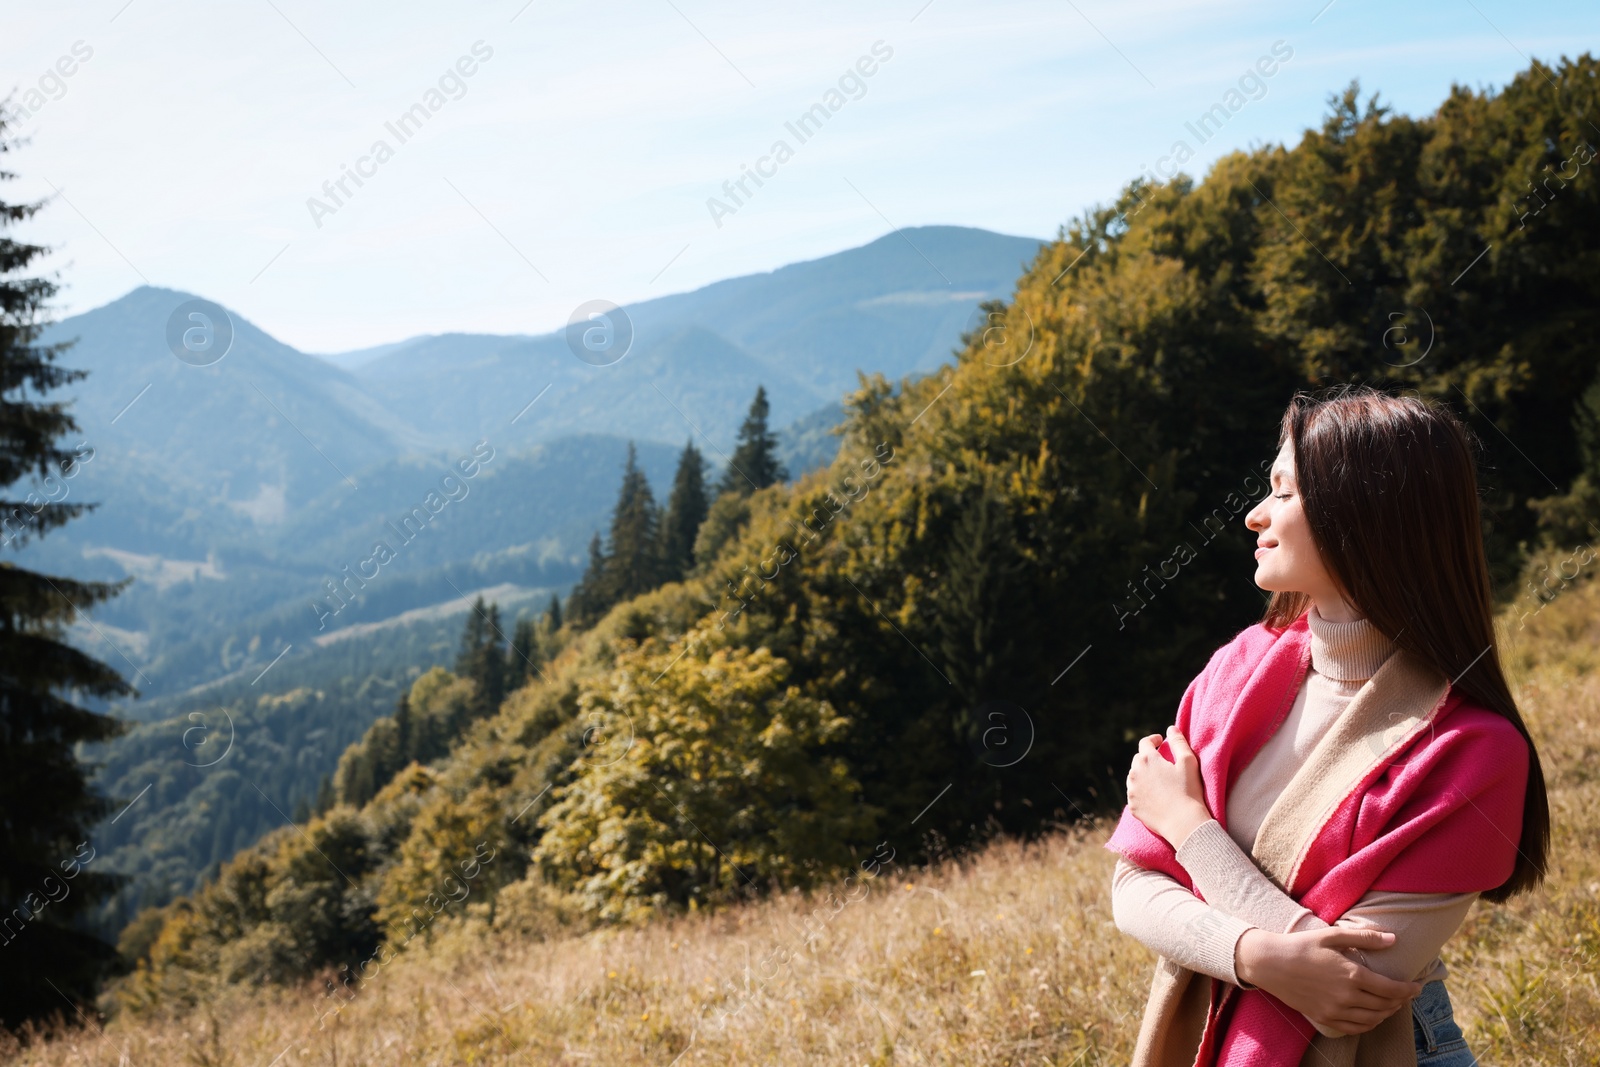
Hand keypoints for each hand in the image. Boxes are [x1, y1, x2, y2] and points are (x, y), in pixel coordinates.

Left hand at [1125, 727, 1211, 845]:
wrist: (1183, 823)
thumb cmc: (1189, 791)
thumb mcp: (1188, 762)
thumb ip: (1179, 742)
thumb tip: (1171, 728)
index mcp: (1147, 759)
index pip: (1145, 743)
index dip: (1154, 739)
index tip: (1161, 741)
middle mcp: (1134, 773)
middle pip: (1138, 759)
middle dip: (1149, 758)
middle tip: (1161, 762)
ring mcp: (1132, 791)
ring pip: (1134, 777)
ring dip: (1143, 775)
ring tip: (1158, 779)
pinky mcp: (1132, 806)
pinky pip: (1135, 794)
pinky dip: (1142, 791)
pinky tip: (1154, 795)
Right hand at [1234, 927, 1423, 1035]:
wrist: (1269, 964)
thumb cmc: (1301, 945)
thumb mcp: (1332, 935)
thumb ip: (1364, 938)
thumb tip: (1393, 939)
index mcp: (1351, 973)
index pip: (1391, 988)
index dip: (1409, 990)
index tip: (1417, 987)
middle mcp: (1346, 995)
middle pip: (1385, 1006)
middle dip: (1400, 1001)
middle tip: (1406, 994)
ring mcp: (1335, 1009)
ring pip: (1372, 1019)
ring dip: (1387, 1014)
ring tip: (1391, 1005)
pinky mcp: (1324, 1017)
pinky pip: (1355, 1028)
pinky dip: (1369, 1025)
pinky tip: (1372, 1017)